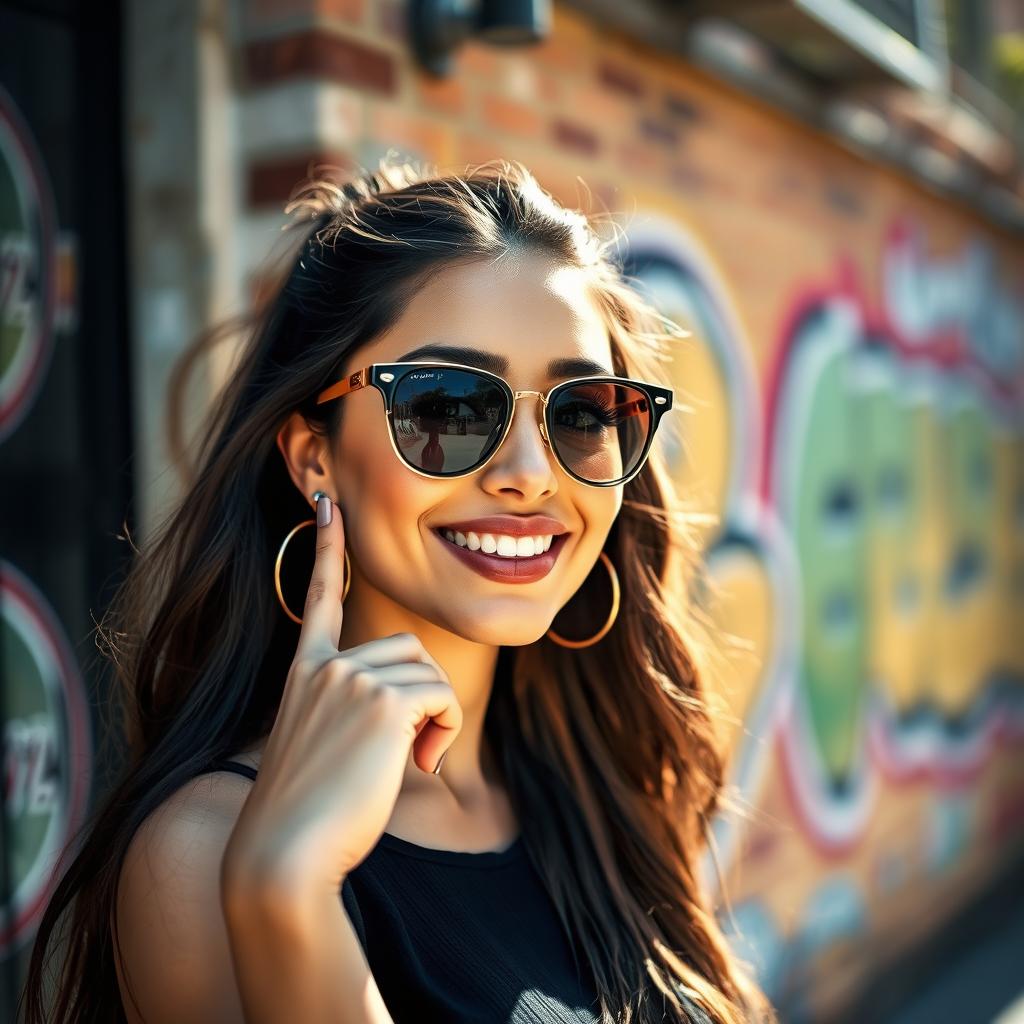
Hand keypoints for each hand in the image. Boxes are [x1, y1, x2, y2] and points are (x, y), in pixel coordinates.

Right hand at [222, 493, 461, 898]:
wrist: (284, 856)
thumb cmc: (309, 818)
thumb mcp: (326, 750)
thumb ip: (355, 713)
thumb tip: (410, 709)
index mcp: (305, 672)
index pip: (319, 597)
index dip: (326, 548)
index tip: (327, 501)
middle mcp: (324, 665)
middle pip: (410, 648)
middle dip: (424, 697)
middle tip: (410, 752)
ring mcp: (349, 677)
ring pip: (431, 672)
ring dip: (437, 719)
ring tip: (411, 762)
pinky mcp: (379, 699)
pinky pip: (443, 696)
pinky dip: (445, 732)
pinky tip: (420, 766)